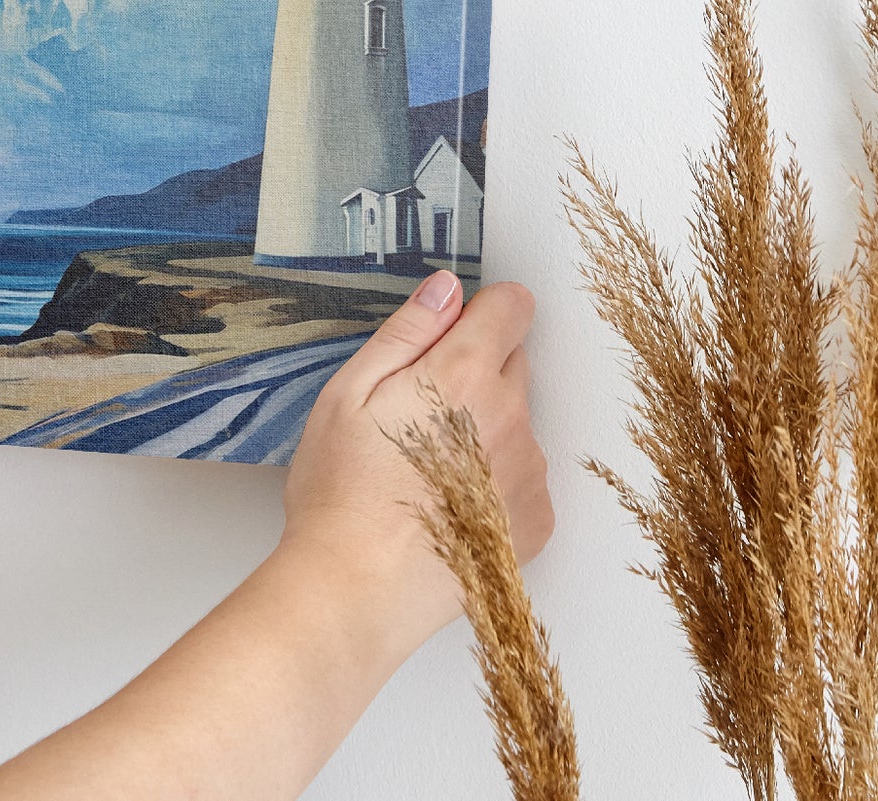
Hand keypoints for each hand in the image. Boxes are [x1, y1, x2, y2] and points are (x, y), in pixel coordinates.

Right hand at [280, 272, 551, 650]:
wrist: (357, 589)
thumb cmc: (341, 493)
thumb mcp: (348, 393)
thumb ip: (407, 332)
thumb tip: (447, 288)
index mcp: (464, 373)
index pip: (512, 306)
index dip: (480, 314)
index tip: (449, 338)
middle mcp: (511, 416)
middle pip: (513, 364)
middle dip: (475, 374)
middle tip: (417, 416)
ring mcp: (529, 471)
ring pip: (516, 424)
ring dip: (485, 433)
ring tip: (426, 473)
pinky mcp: (536, 520)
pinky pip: (523, 479)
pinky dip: (495, 485)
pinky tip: (448, 508)